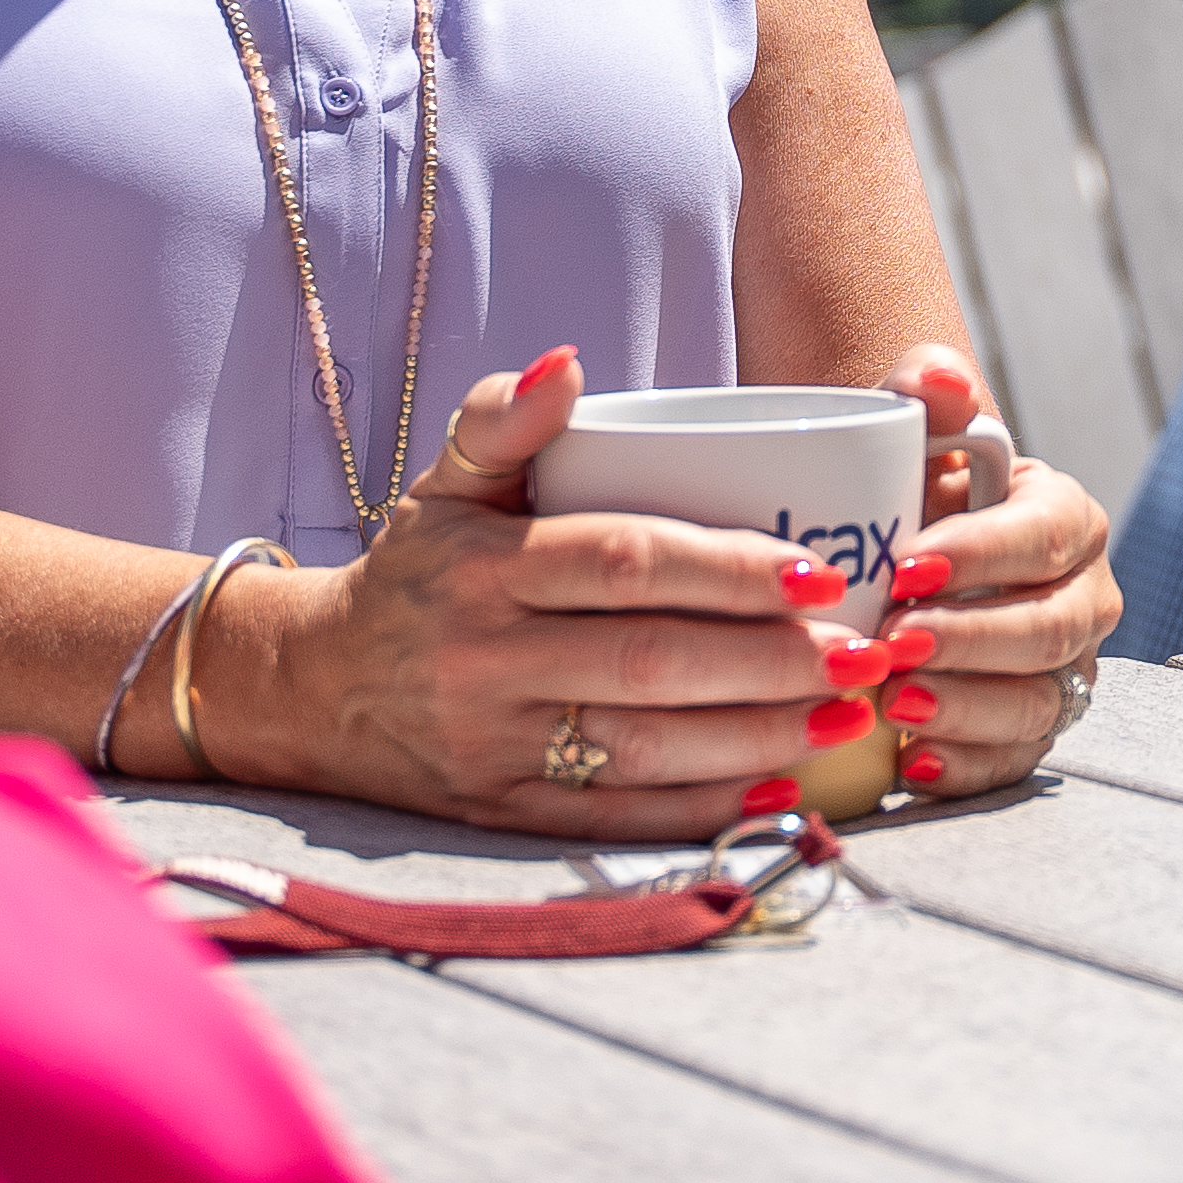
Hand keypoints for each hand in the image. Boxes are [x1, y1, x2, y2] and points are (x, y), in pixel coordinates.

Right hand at [223, 347, 880, 839]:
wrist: (316, 691)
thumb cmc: (420, 571)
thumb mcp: (445, 482)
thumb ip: (504, 419)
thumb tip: (570, 363)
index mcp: (482, 570)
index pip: (622, 563)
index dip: (726, 569)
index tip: (822, 572)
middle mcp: (484, 662)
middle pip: (649, 663)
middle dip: (770, 661)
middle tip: (866, 651)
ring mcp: (492, 748)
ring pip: (644, 750)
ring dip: (757, 738)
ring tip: (844, 713)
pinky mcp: (503, 816)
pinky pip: (618, 819)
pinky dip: (704, 807)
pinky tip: (783, 786)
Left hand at [873, 340, 1121, 801]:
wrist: (896, 558)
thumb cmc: (908, 490)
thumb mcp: (911, 431)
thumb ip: (927, 388)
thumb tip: (943, 381)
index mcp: (1066, 518)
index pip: (1044, 535)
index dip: (982, 554)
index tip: (906, 565)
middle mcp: (1083, 597)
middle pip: (1052, 627)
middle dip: (973, 638)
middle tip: (893, 641)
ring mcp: (1064, 669)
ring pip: (1041, 700)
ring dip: (969, 706)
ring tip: (894, 700)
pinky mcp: (1030, 729)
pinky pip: (1015, 761)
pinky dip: (968, 765)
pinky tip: (913, 759)